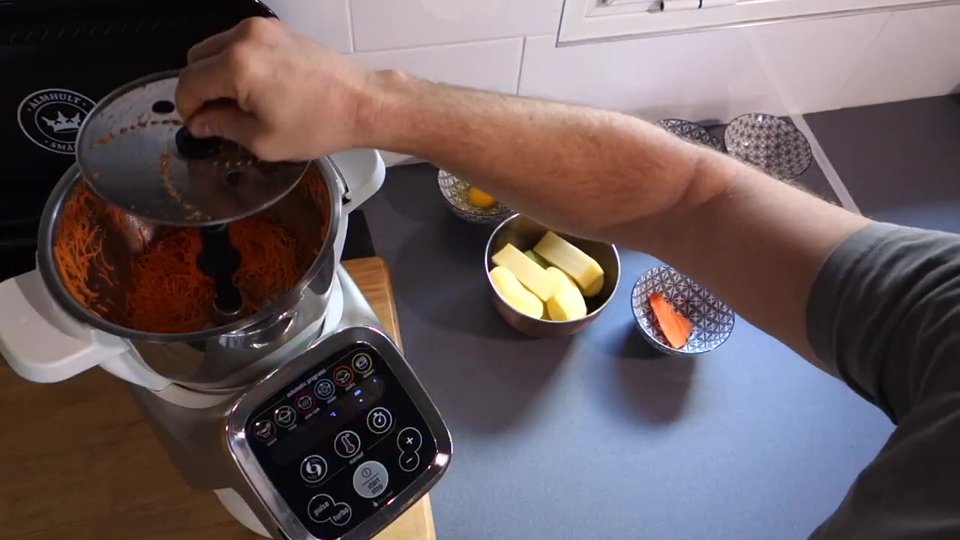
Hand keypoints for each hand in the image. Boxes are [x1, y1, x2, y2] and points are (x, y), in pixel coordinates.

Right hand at [176, 17, 376, 160]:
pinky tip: (257, 89)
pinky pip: (239, 43)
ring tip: (240, 105)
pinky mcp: (278, 29)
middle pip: (196, 60)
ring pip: (215, 48)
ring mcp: (262, 28)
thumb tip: (200, 123)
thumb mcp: (263, 140)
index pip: (188, 83)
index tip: (198, 126)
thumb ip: (222, 127)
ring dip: (217, 75)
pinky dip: (237, 63)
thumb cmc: (320, 124)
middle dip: (200, 90)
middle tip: (217, 118)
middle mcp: (244, 38)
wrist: (363, 103)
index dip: (187, 109)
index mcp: (237, 65)